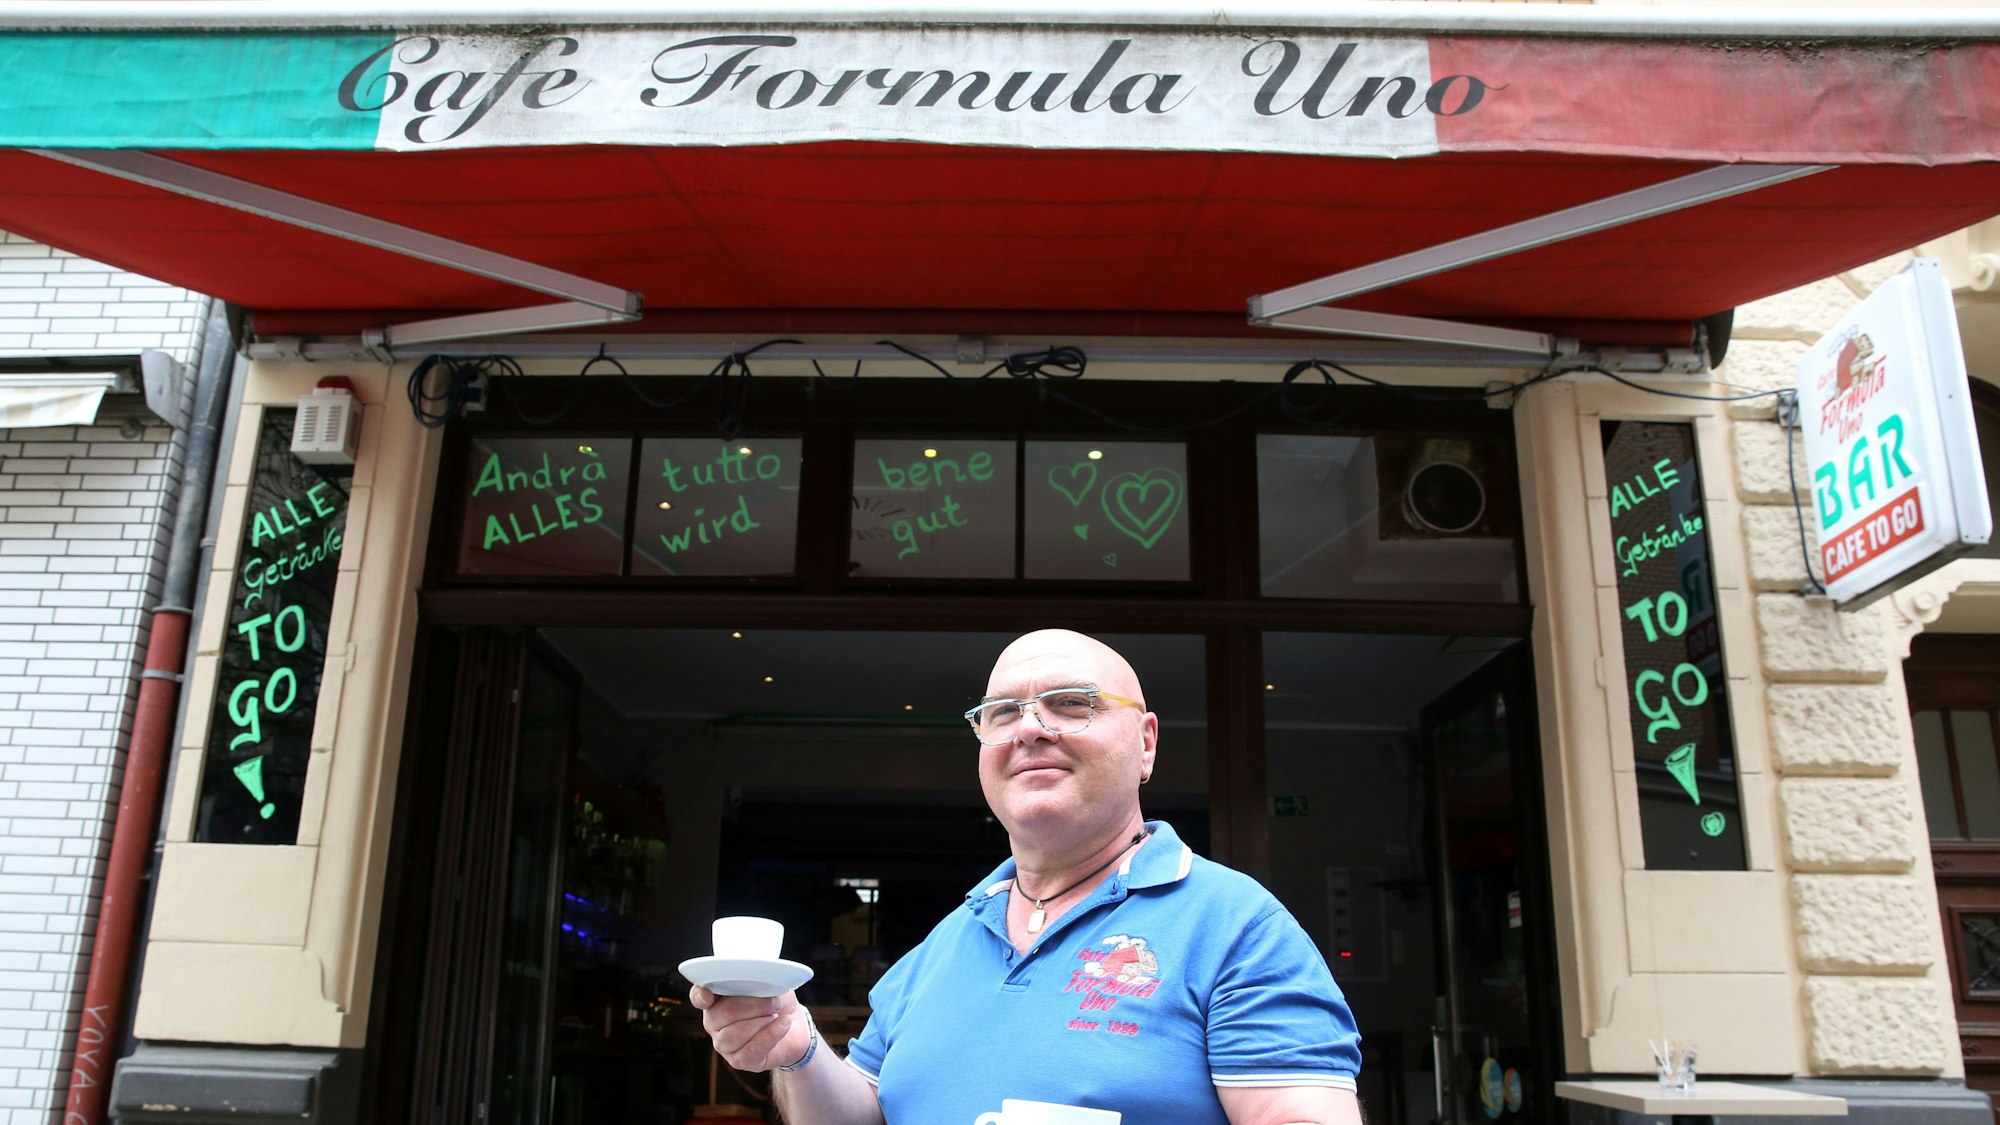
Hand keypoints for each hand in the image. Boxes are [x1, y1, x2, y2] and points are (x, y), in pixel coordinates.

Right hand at [690, 986, 811, 1072]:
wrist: (797, 1027)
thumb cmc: (778, 1003)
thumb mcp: (771, 984)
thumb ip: (757, 980)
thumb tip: (756, 978)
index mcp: (716, 999)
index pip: (698, 997)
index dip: (699, 996)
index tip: (707, 996)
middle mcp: (714, 1023)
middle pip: (722, 1014)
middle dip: (753, 1005)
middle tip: (774, 1002)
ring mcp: (724, 1044)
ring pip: (735, 1033)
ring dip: (762, 1020)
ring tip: (777, 1015)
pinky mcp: (739, 1061)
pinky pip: (751, 1049)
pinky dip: (771, 1034)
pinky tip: (783, 1024)